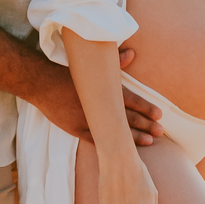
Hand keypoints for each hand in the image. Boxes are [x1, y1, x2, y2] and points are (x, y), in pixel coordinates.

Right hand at [27, 51, 162, 144]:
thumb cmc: (67, 73)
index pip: (129, 100)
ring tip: (151, 141)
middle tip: (161, 131)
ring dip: (134, 137)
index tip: (159, 115)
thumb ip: (113, 62)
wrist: (43, 84)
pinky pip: (97, 141)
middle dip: (145, 124)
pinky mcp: (77, 129)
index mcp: (102, 91)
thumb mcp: (90, 66)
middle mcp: (97, 107)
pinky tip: (123, 151)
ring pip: (115, 132)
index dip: (145, 108)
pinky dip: (111, 145)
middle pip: (126, 117)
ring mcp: (88, 120)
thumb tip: (132, 52)